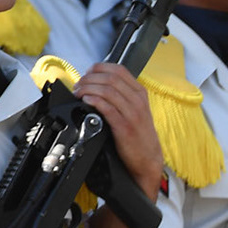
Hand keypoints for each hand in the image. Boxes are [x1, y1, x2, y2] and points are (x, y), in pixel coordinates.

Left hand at [76, 63, 162, 197]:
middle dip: (89, 79)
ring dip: (87, 89)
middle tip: (78, 86)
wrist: (148, 159)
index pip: (118, 70)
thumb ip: (121, 96)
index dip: (98, 68)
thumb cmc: (139, 135)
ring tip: (79, 94)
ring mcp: (132, 114)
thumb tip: (96, 84)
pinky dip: (93, 101)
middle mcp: (138, 101)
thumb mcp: (136, 110)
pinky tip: (86, 102)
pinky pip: (106, 108)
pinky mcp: (124, 127)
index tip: (87, 75)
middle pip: (110, 78)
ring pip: (107, 90)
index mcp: (140, 94)